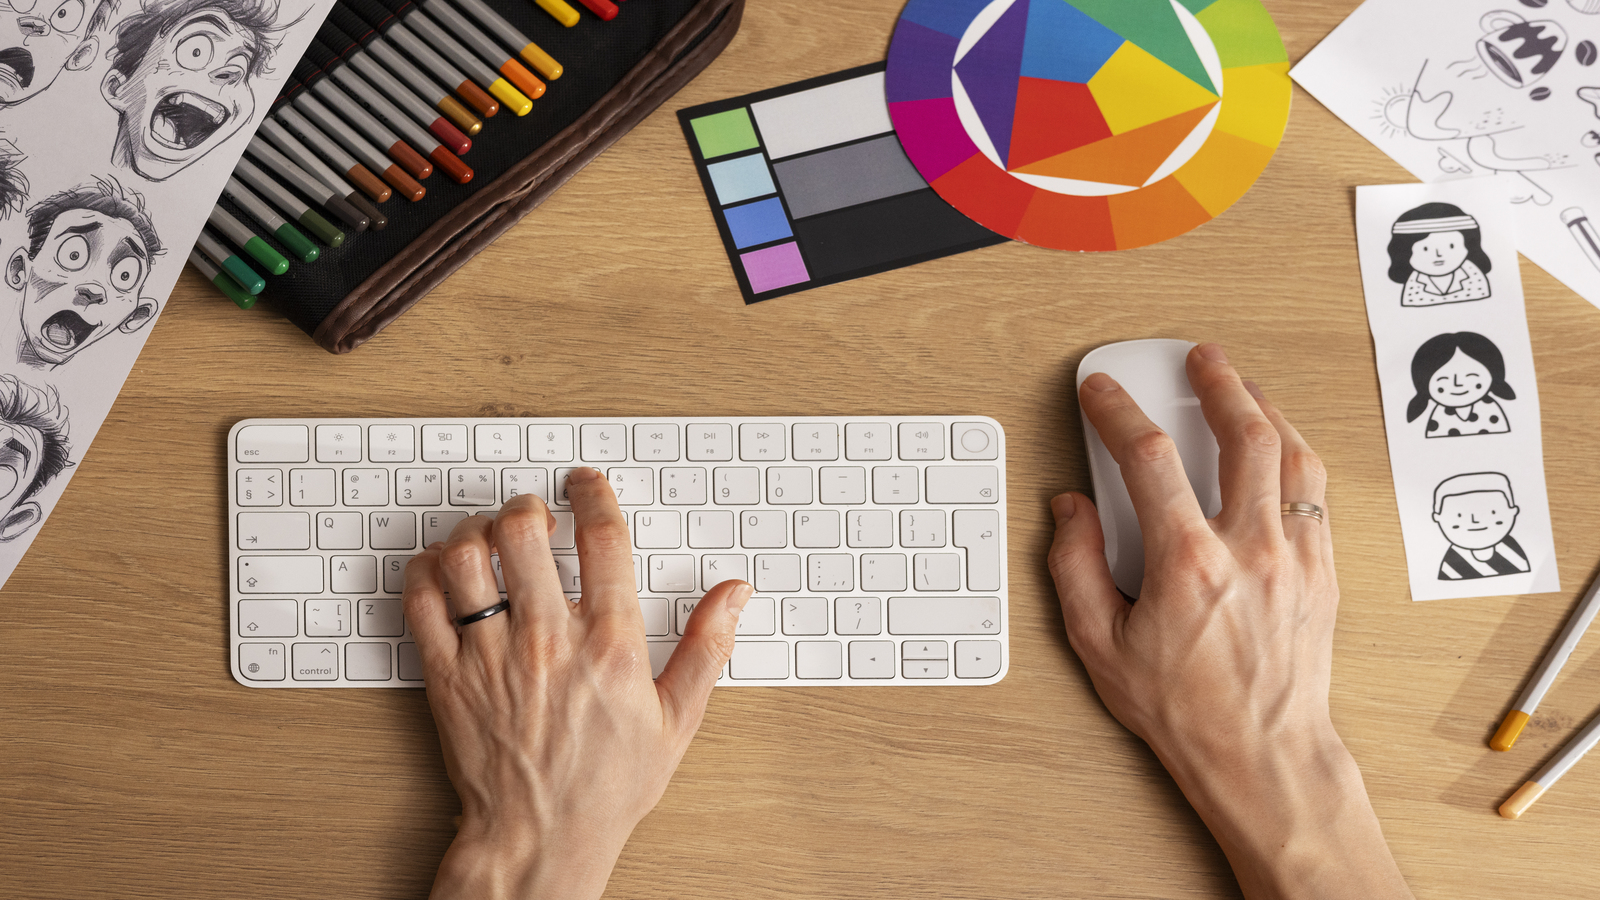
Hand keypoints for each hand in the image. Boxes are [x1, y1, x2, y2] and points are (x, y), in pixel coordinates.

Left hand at [403, 468, 752, 899]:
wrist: (539, 838)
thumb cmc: (605, 787)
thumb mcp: (676, 720)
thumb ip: (706, 647)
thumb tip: (734, 594)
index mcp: (610, 645)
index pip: (602, 539)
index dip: (593, 495)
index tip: (586, 485)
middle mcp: (548, 641)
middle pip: (525, 530)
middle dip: (530, 505)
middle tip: (535, 512)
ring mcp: (491, 656)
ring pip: (467, 555)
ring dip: (477, 530)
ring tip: (490, 537)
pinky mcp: (447, 676)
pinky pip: (422, 600)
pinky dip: (426, 570)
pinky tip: (445, 570)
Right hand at [1048, 344, 1411, 899]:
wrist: (1263, 758)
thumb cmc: (1184, 711)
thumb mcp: (1100, 646)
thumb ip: (1075, 567)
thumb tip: (1072, 509)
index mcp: (1189, 564)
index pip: (1150, 459)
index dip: (1118, 412)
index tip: (1102, 391)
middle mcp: (1251, 551)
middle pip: (1243, 435)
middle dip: (1217, 383)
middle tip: (1199, 358)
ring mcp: (1296, 558)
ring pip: (1291, 455)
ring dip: (1266, 409)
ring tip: (1243, 387)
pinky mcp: (1322, 573)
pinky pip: (1314, 492)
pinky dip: (1294, 454)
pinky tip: (1278, 445)